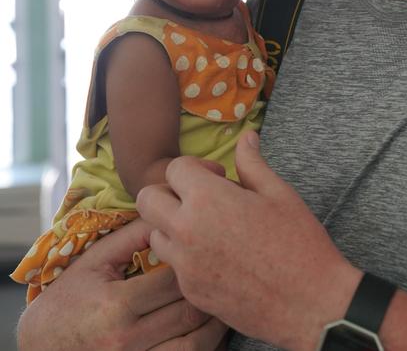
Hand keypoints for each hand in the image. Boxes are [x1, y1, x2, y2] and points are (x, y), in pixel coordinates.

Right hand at [16, 217, 227, 350]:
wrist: (40, 348)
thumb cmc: (68, 299)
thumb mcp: (95, 261)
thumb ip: (133, 236)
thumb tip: (170, 209)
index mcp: (116, 305)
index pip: (173, 280)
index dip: (195, 262)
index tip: (208, 246)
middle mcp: (127, 340)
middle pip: (189, 311)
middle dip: (211, 288)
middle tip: (227, 267)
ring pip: (196, 345)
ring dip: (216, 322)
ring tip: (223, 298)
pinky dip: (205, 346)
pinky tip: (210, 328)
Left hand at [137, 132, 361, 350]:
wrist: (309, 303)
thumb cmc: (298, 242)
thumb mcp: (278, 192)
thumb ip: (252, 163)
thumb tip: (246, 137)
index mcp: (208, 199)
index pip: (174, 168)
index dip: (195, 167)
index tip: (218, 176)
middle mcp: (187, 231)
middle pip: (148, 199)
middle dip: (169, 192)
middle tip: (200, 197)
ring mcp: (185, 265)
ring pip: (155, 234)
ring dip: (173, 225)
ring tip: (208, 227)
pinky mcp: (191, 292)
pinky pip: (174, 265)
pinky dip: (187, 256)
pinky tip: (219, 256)